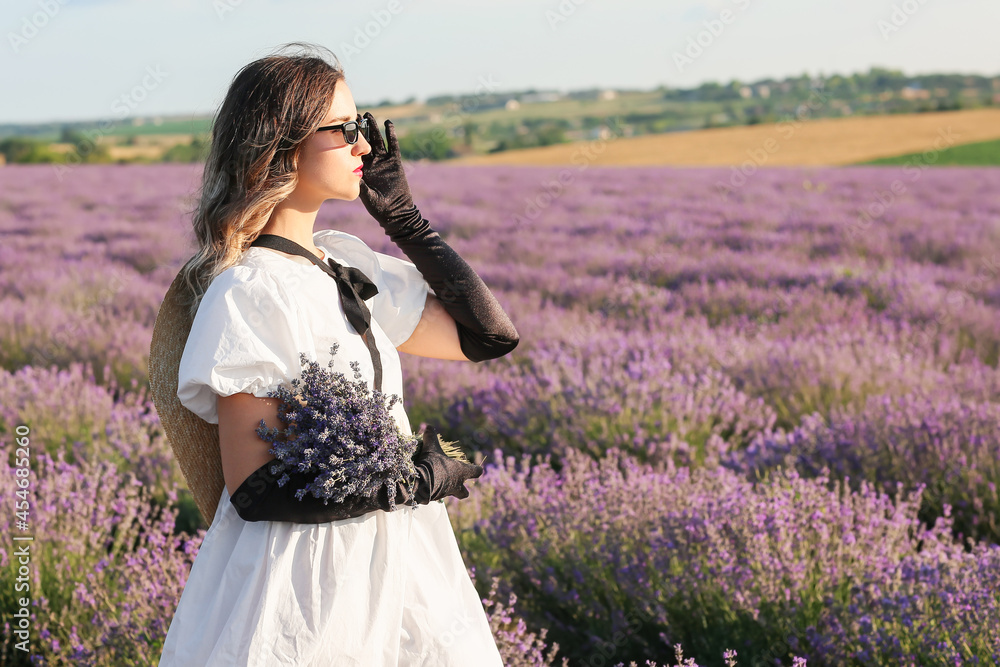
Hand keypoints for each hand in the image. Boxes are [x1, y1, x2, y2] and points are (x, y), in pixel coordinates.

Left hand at [358, 112, 419, 230]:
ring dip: (373, 127)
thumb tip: (354, 175)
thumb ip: (361, 185)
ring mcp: (384, 162)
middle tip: (353, 114)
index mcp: (362, 169)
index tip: (342, 128)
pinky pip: (393, 146)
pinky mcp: (395, 162)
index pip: (354, 151)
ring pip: (377, 140)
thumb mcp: (366, 195)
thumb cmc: (379, 208)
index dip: (349, 140)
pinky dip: (391, 135)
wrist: (395, 212)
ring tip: (369, 115)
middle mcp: (372, 163)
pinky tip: (388, 123)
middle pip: (364, 141)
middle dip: (360, 128)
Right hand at [412, 423, 483, 501]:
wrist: (420, 482)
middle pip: (465, 493)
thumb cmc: (431, 464)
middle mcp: (456, 485)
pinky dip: (434, 491)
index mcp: (460, 472)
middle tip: (457, 484)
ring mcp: (446, 493)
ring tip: (436, 481)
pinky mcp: (435, 499)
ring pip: (450, 494)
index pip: (476, 472)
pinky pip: (437, 496)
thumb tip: (429, 426)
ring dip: (446, 489)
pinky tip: (426, 485)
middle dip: (462, 490)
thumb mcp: (431, 447)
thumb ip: (431, 437)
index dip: (476, 469)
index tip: (477, 468)